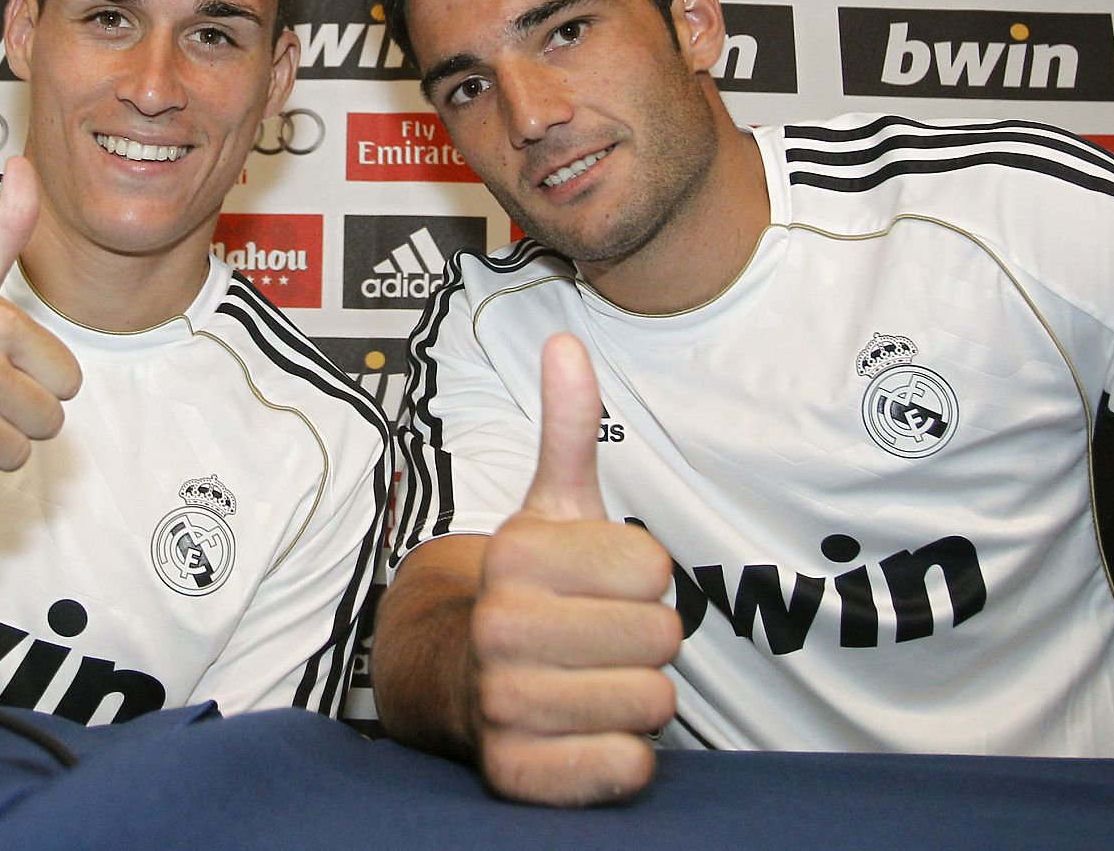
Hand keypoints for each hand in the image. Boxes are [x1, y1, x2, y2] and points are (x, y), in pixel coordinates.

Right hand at [468, 333, 679, 805]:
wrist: (450, 676)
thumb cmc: (526, 591)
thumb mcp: (550, 508)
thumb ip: (570, 428)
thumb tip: (568, 340)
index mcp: (515, 556)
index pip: (658, 571)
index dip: (642, 581)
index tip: (597, 586)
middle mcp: (500, 628)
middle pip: (662, 638)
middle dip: (642, 642)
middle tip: (594, 640)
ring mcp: (504, 704)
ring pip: (653, 704)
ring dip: (634, 699)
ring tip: (586, 682)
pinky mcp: (517, 774)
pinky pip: (626, 768)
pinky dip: (619, 758)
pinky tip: (579, 732)